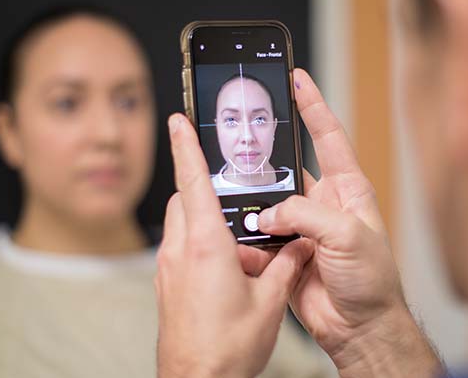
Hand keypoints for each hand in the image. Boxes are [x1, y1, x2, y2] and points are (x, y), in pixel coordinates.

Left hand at [155, 114, 314, 377]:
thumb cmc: (228, 348)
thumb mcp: (270, 301)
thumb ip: (286, 265)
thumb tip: (300, 246)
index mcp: (205, 246)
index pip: (192, 181)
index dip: (185, 146)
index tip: (177, 120)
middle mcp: (180, 253)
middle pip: (186, 200)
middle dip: (205, 190)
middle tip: (234, 199)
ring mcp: (168, 271)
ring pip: (183, 226)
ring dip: (207, 224)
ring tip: (242, 249)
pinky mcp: (167, 287)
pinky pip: (181, 251)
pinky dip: (201, 248)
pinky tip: (229, 272)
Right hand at [243, 69, 441, 377]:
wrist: (359, 328)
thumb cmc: (372, 282)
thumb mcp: (347, 236)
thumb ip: (305, 215)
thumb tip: (270, 212)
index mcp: (347, 190)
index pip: (328, 137)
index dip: (312, 106)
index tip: (297, 78)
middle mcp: (324, 205)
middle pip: (288, 169)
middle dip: (266, 160)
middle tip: (242, 143)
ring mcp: (302, 230)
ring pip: (268, 205)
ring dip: (253, 207)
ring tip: (240, 204)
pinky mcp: (285, 254)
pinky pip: (258, 239)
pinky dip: (247, 240)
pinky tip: (241, 241)